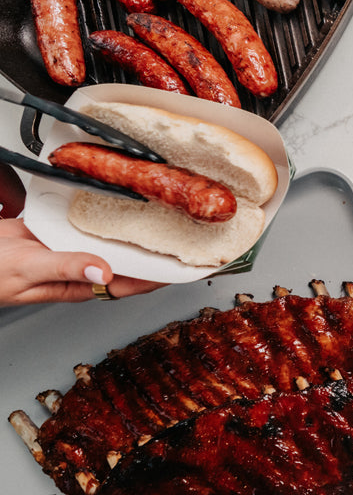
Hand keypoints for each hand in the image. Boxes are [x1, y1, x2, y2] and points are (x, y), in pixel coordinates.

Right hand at [0, 218, 163, 305]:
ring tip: (158, 224)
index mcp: (77, 285)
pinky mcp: (56, 235)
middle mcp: (78, 270)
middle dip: (151, 257)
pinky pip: (85, 228)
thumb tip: (103, 272)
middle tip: (179, 242)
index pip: (127, 286)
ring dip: (129, 236)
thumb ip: (67, 268)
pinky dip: (101, 219)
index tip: (180, 270)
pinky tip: (114, 208)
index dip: (155, 279)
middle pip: (124, 264)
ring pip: (108, 245)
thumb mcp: (31, 270)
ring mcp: (68, 252)